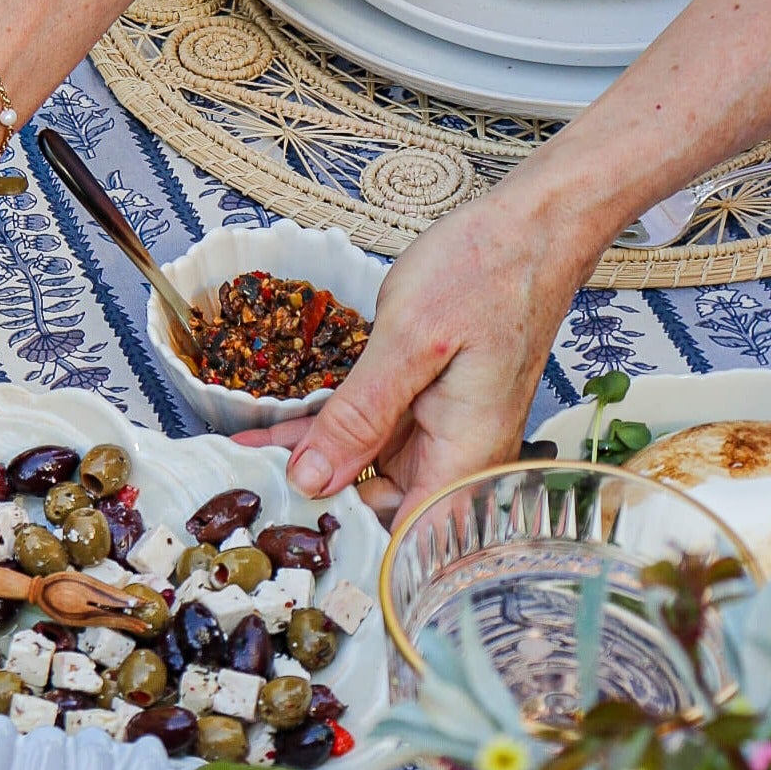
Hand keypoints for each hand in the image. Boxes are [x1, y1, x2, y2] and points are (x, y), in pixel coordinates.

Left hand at [236, 187, 594, 524]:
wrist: (529, 228)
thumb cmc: (486, 272)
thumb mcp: (411, 340)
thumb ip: (360, 415)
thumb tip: (313, 479)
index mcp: (464, 456)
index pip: (403, 541)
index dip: (341, 540)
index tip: (276, 532)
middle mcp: (455, 455)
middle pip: (377, 506)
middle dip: (312, 501)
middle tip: (242, 496)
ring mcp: (439, 427)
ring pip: (363, 465)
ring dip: (307, 461)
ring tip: (241, 463)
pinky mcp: (423, 400)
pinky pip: (368, 427)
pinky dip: (323, 426)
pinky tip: (274, 430)